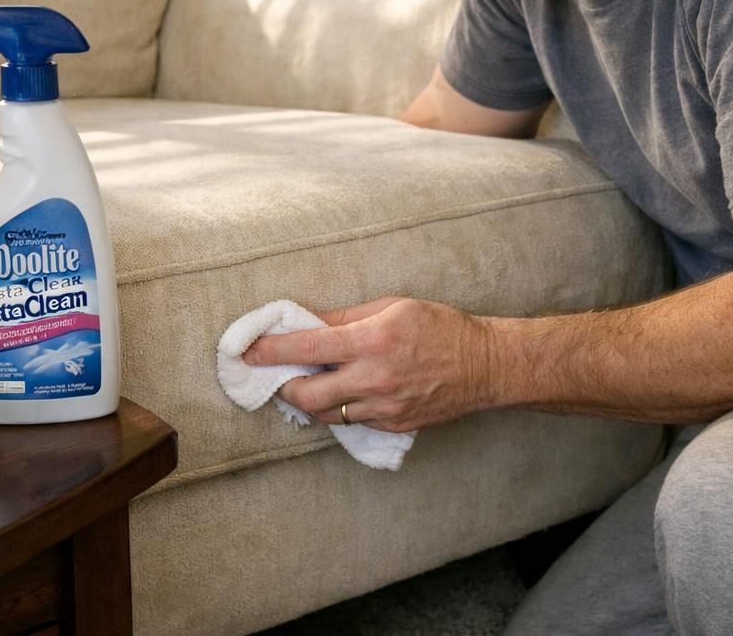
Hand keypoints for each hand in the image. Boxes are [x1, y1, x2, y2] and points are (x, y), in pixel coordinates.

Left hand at [242, 297, 497, 432]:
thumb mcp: (392, 306)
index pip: (305, 348)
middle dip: (283, 387)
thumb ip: (344, 317)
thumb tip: (306, 322)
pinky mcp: (393, 425)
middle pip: (305, 396)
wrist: (484, 366)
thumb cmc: (439, 327)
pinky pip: (353, 421)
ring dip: (311, 400)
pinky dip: (342, 407)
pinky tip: (348, 391)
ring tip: (312, 382)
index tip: (248, 350)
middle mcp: (374, 378)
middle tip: (278, 375)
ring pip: (325, 415)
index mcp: (371, 340)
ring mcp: (384, 407)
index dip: (270, 350)